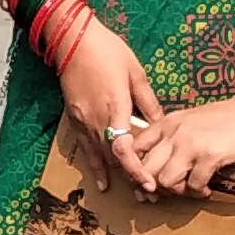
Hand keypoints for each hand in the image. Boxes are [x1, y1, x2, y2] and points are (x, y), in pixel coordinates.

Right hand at [54, 19, 164, 194]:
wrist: (73, 39)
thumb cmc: (108, 51)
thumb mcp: (136, 73)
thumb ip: (149, 102)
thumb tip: (162, 124)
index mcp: (115, 108)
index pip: (124, 149)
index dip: (137, 170)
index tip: (150, 184)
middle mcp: (96, 120)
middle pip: (114, 159)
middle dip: (133, 178)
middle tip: (151, 195)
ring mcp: (83, 121)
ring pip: (101, 157)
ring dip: (118, 176)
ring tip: (135, 193)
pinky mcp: (75, 119)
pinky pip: (86, 149)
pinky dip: (95, 167)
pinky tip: (103, 182)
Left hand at [120, 93, 234, 198]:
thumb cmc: (228, 120)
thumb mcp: (192, 123)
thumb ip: (173, 140)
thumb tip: (155, 170)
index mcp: (167, 122)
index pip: (134, 148)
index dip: (133, 170)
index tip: (143, 182)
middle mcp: (174, 131)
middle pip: (145, 169)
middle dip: (152, 186)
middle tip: (163, 194)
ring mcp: (191, 143)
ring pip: (165, 180)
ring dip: (177, 191)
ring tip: (190, 188)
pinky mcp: (211, 155)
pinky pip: (193, 184)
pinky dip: (199, 191)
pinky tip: (206, 188)